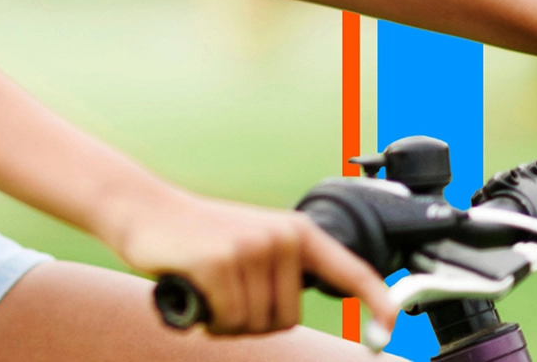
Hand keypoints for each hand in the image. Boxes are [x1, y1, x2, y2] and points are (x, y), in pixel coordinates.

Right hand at [110, 187, 395, 336]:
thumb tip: (291, 310)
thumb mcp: (247, 243)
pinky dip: (209, 317)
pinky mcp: (221, 263)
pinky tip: (194, 288)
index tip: (392, 325)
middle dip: (253, 318)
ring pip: (255, 323)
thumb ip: (277, 270)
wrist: (144, 211)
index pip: (346, 268)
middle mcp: (278, 236)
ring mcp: (250, 247)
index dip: (376, 299)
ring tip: (207, 283)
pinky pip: (228, 320)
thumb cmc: (196, 237)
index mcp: (292, 231)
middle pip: (286, 318)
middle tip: (224, 290)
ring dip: (227, 319)